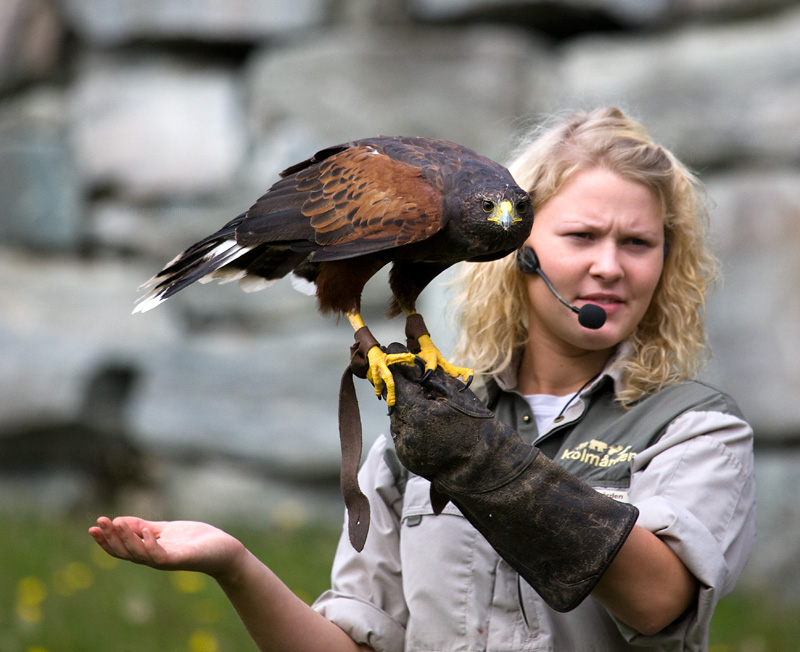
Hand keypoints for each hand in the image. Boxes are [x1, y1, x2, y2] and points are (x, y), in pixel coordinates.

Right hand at [89, 516, 244, 580]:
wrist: (224, 550)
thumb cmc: (196, 541)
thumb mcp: (166, 530)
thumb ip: (145, 527)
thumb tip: (120, 521)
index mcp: (149, 551)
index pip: (121, 548)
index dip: (106, 539)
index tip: (93, 526)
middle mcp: (154, 559)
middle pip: (125, 552)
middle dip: (110, 538)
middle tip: (98, 523)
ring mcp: (166, 560)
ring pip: (139, 554)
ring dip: (126, 539)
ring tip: (116, 524)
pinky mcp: (180, 559)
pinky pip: (160, 556)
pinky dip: (151, 544)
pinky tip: (146, 531)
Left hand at [388, 350, 529, 486]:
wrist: (485, 463)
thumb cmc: (474, 423)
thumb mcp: (453, 392)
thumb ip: (428, 374)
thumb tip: (408, 358)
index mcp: (418, 414)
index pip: (395, 383)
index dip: (394, 367)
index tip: (393, 353)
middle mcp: (406, 432)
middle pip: (394, 400)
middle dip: (402, 388)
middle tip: (415, 379)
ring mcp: (405, 447)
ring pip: (397, 416)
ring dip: (407, 407)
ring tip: (428, 406)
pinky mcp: (407, 457)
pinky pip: (402, 432)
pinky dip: (410, 424)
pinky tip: (428, 423)